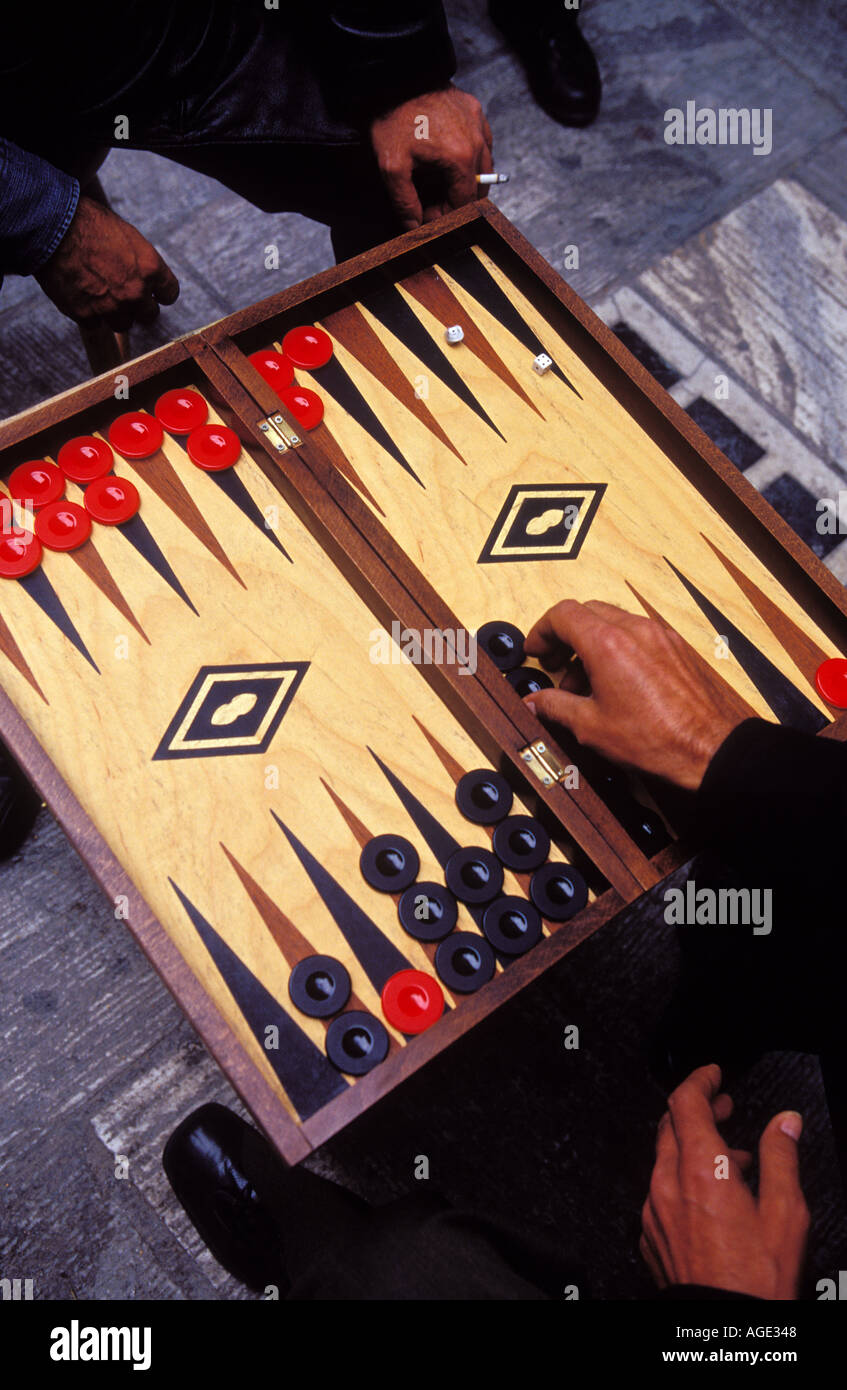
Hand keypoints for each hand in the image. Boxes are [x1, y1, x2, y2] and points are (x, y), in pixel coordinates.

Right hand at [36, 196, 178, 331]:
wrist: (52, 226)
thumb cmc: (88, 222)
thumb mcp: (125, 234)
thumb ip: (139, 260)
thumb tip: (142, 273)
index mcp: (150, 268)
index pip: (169, 293)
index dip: (160, 294)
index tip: (154, 294)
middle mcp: (135, 292)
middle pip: (149, 315)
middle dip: (138, 307)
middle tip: (124, 296)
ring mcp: (111, 306)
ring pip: (122, 324)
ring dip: (113, 313)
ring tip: (99, 295)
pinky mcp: (86, 315)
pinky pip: (94, 324)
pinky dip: (88, 314)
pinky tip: (79, 295)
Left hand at [370, 85, 492, 229]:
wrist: (396, 77)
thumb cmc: (393, 118)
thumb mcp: (392, 167)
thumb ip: (405, 203)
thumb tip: (414, 228)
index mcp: (460, 159)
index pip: (464, 204)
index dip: (447, 217)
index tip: (428, 216)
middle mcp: (477, 141)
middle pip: (478, 189)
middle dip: (456, 201)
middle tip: (432, 202)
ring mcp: (478, 123)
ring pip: (484, 167)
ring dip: (466, 181)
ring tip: (440, 183)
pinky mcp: (475, 110)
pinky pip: (483, 143)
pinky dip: (472, 157)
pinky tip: (452, 160)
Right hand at [522, 599, 745, 789]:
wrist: (709, 748)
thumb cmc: (657, 738)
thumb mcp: (591, 726)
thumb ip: (555, 707)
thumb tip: (535, 702)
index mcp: (608, 644)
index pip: (563, 614)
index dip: (541, 630)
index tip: (536, 649)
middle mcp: (635, 630)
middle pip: (587, 612)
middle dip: (565, 635)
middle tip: (555, 662)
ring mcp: (659, 636)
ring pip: (613, 621)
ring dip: (591, 643)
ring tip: (584, 683)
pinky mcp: (676, 647)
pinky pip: (637, 634)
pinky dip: (617, 648)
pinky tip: (615, 683)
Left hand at [641, 1064, 809, 1298]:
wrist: (726, 1330)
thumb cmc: (755, 1281)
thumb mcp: (785, 1214)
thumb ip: (782, 1158)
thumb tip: (786, 1123)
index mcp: (699, 1171)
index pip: (684, 1102)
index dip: (699, 1079)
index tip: (712, 1073)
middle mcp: (667, 1186)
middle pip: (669, 1126)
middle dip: (696, 1109)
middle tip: (722, 1107)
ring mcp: (654, 1212)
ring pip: (664, 1159)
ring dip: (691, 1147)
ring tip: (728, 1159)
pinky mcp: (650, 1236)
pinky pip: (660, 1191)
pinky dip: (682, 1180)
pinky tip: (709, 1198)